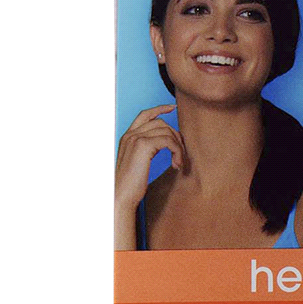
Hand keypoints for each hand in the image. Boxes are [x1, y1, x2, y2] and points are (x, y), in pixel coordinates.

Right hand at [115, 105, 184, 242]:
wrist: (121, 195)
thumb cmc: (131, 185)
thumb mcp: (138, 163)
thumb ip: (147, 150)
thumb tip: (166, 143)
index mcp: (127, 137)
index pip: (144, 115)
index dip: (159, 108)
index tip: (172, 108)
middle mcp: (130, 134)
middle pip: (161, 123)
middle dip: (175, 136)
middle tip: (181, 154)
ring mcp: (136, 138)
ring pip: (167, 131)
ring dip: (178, 147)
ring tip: (179, 162)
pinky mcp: (143, 145)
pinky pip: (169, 141)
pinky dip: (177, 151)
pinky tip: (176, 164)